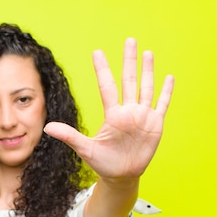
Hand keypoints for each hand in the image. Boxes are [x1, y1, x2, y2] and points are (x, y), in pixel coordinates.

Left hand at [44, 38, 173, 180]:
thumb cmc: (102, 162)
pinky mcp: (155, 124)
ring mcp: (142, 116)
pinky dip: (166, 92)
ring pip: (146, 88)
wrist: (121, 175)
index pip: (107, 87)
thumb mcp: (85, 149)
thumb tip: (47, 128)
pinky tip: (169, 77)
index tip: (97, 52)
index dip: (103, 70)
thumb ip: (69, 136)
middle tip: (130, 40)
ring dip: (148, 71)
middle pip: (129, 80)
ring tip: (148, 53)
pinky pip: (161, 105)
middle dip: (130, 61)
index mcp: (112, 115)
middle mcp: (128, 111)